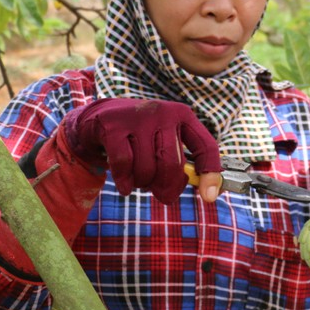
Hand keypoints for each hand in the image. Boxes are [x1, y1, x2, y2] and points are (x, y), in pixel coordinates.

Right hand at [62, 98, 221, 203]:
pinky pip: (124, 164)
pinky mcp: (113, 126)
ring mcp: (137, 117)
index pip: (206, 146)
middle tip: (161, 195)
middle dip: (166, 187)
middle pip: (172, 164)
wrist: (98, 118)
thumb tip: (208, 192)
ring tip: (138, 180)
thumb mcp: (164, 141)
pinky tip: (125, 185)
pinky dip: (125, 182)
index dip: (210, 174)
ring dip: (142, 184)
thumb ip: (183, 162)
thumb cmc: (139, 136)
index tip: (208, 197)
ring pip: (146, 167)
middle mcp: (163, 112)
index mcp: (183, 115)